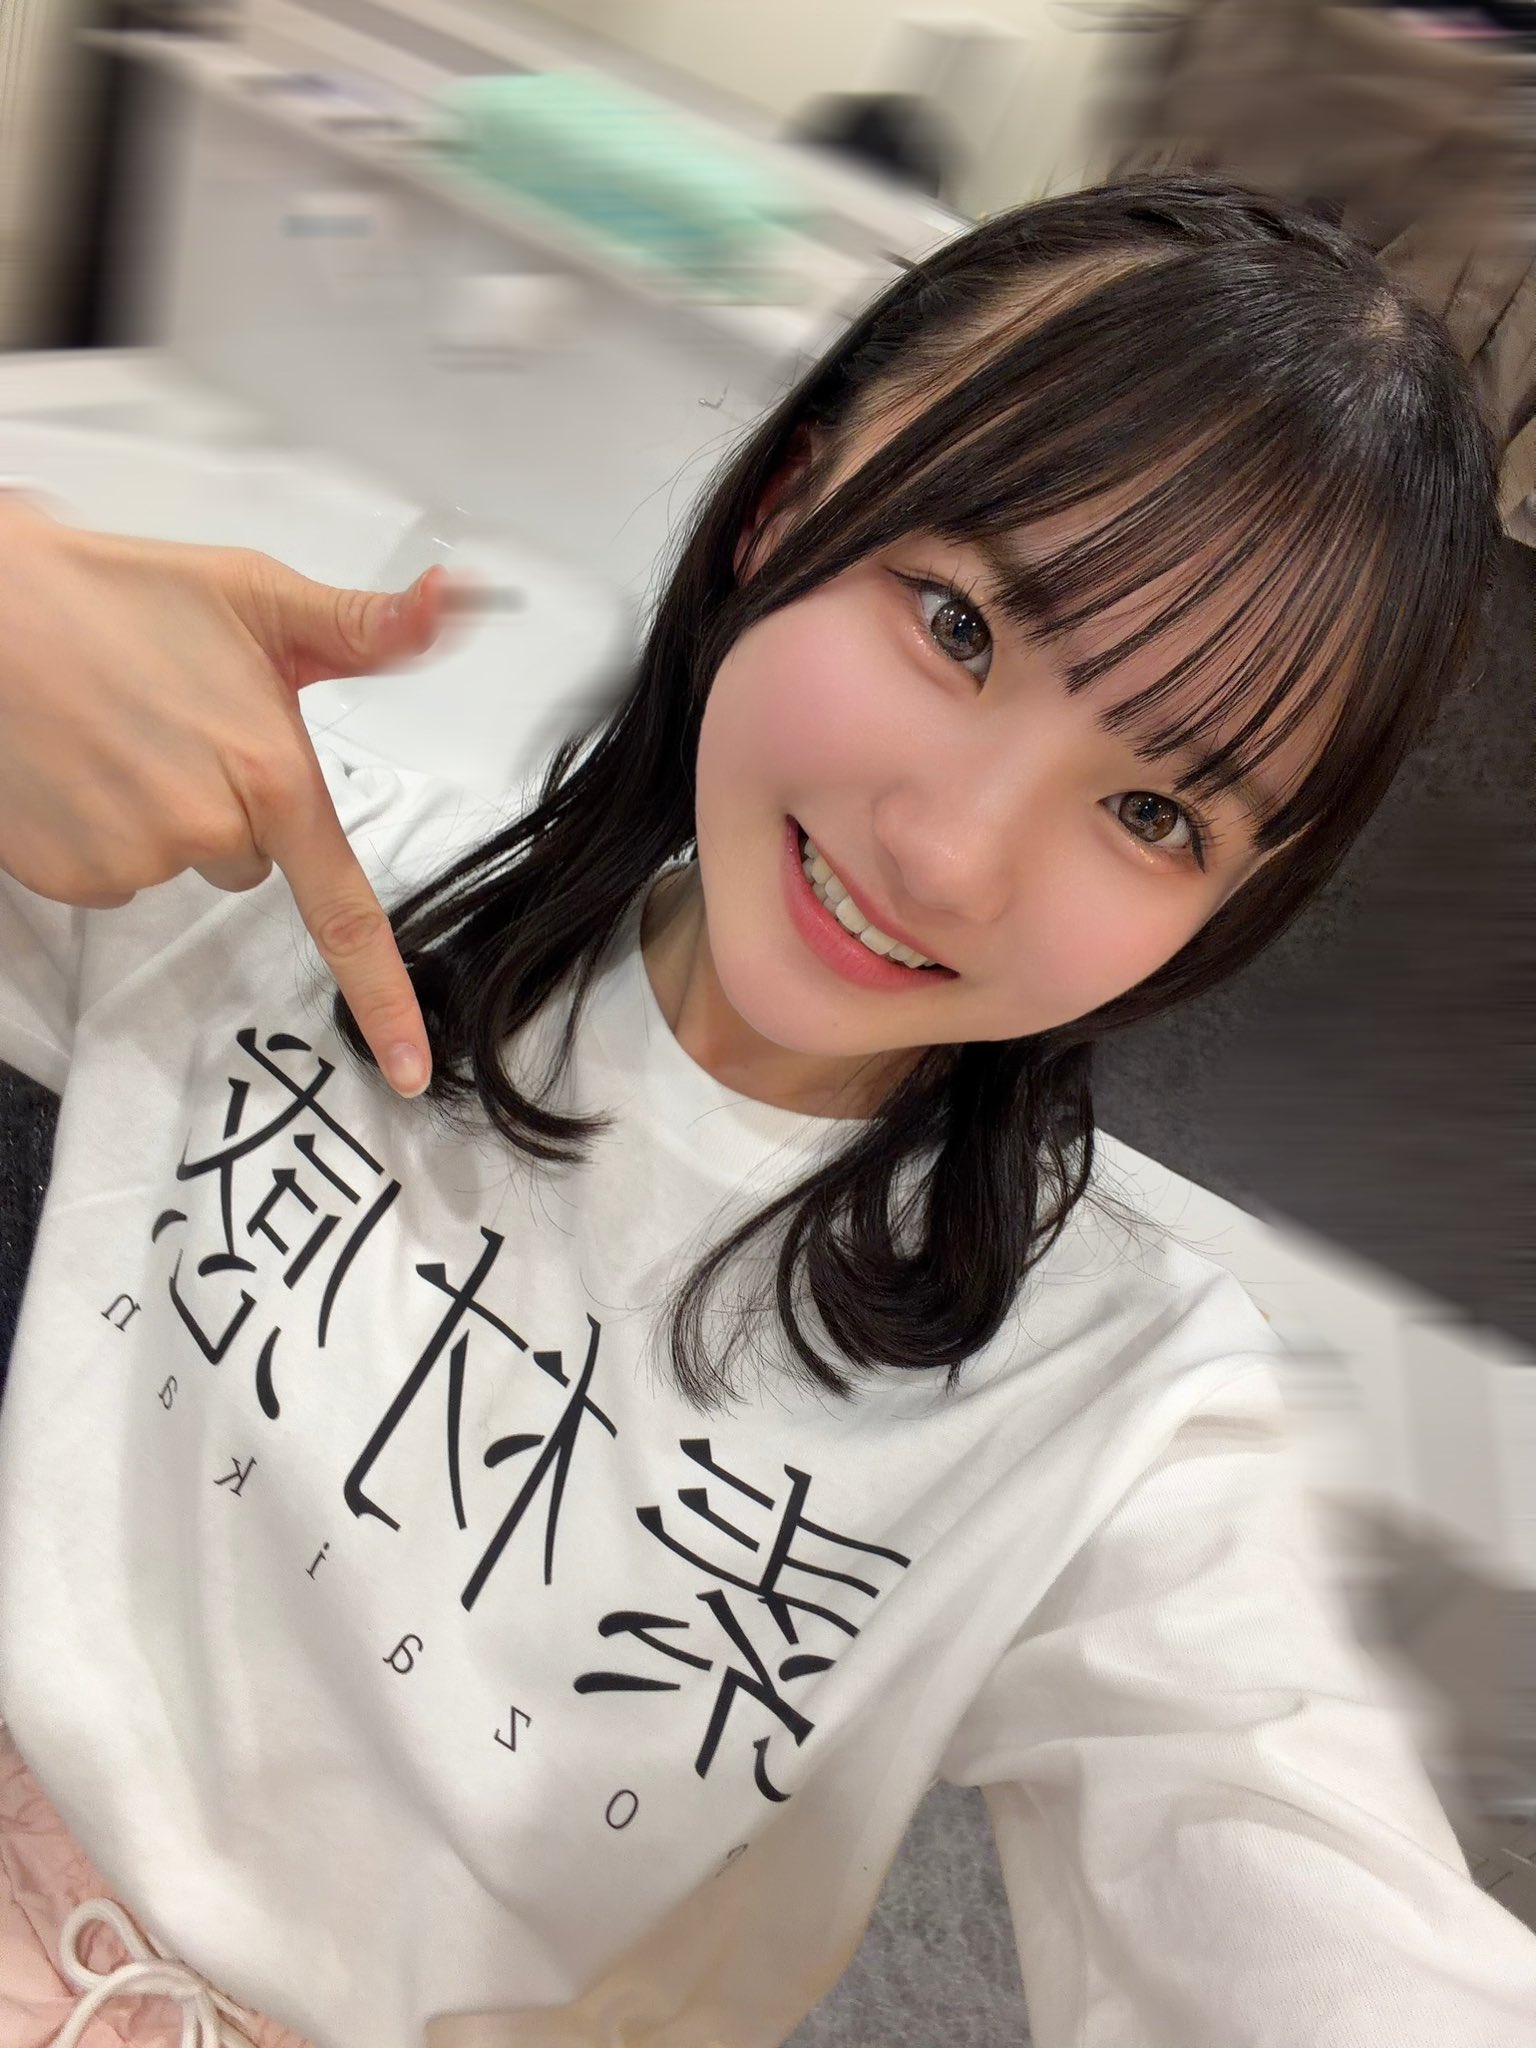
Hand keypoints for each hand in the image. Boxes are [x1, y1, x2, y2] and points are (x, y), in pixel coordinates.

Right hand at [0, 494, 451, 1096]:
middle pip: (250, 862)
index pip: (344, 912)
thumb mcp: (258, 596)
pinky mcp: (67, 875)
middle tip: (174, 724)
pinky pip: (114, 875)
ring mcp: (131, 861)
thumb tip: (462, 598)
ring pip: (179, 864)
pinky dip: (101, 830)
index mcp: (271, 775)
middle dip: (226, 805)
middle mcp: (207, 831)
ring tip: (114, 733)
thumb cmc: (123, 594)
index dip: (384, 997)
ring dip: (159, 815)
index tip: (409, 1072)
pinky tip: (76, 764)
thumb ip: (366, 627)